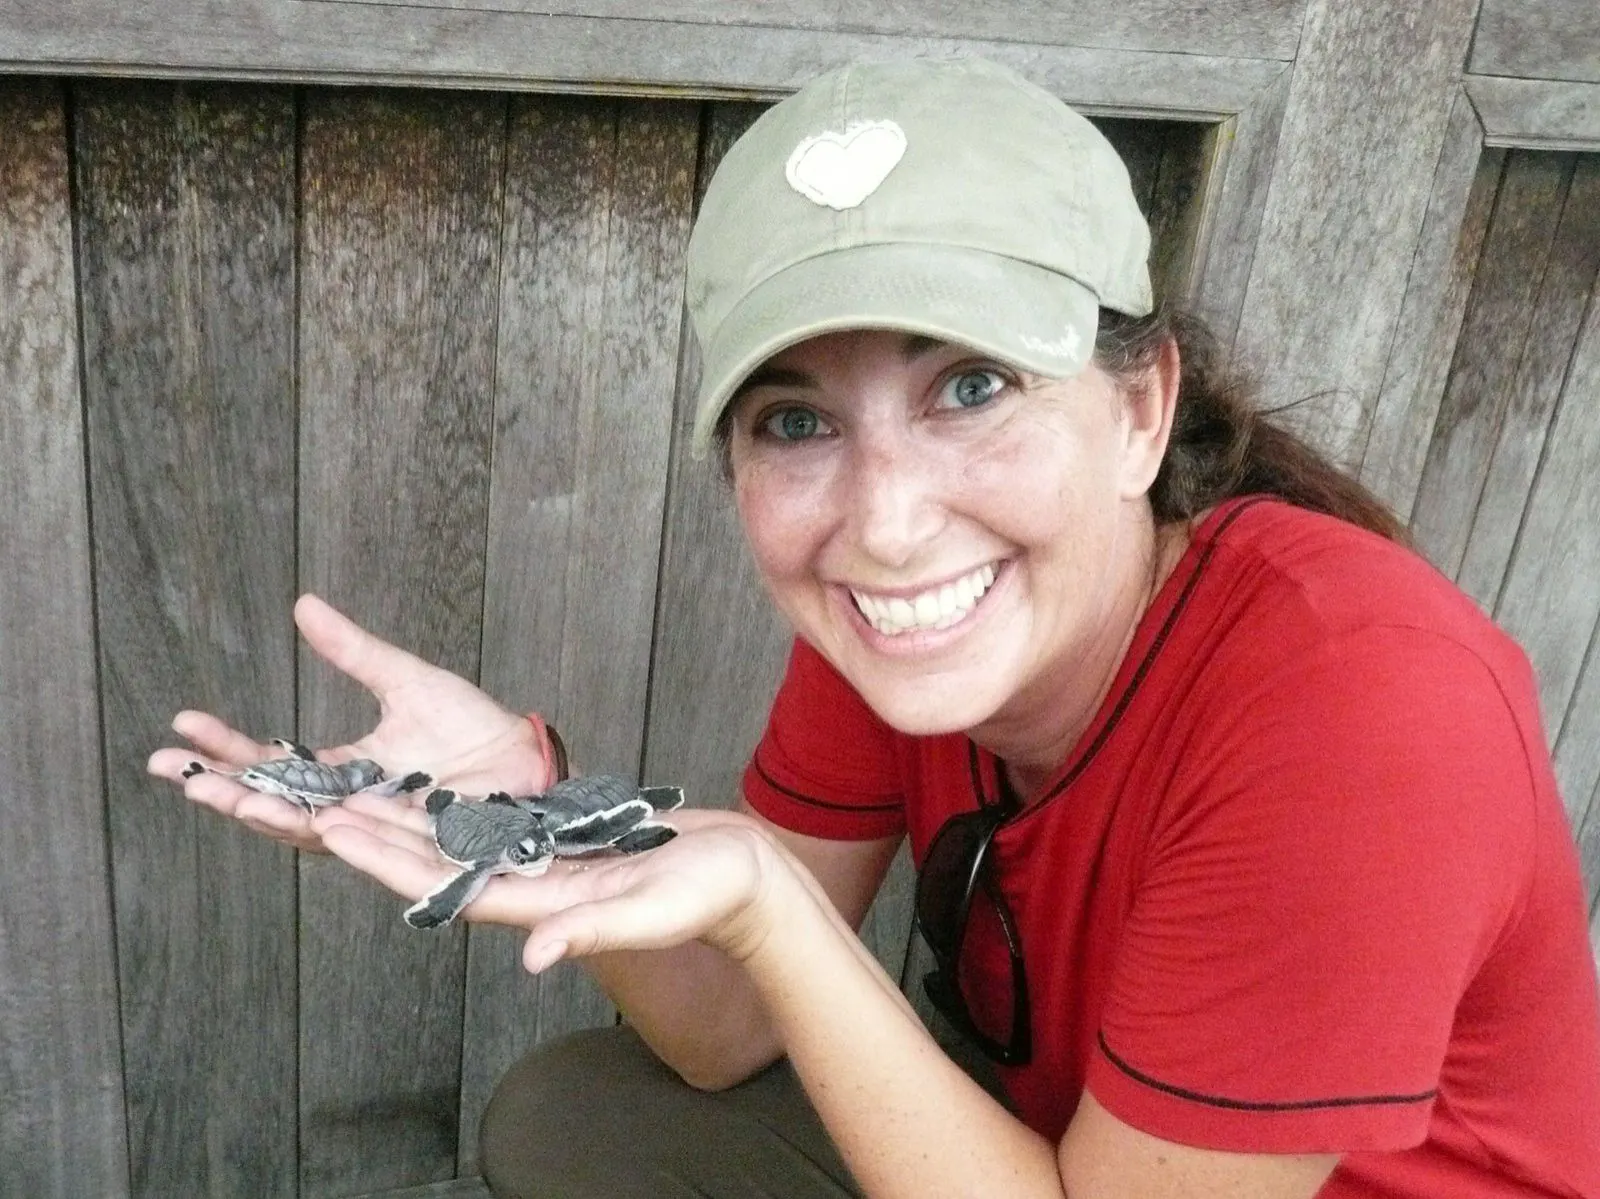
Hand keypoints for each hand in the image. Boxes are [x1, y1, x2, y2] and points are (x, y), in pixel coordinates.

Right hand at [147, 593, 554, 852]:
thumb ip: (353, 651)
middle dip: (225, 789)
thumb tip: (303, 604)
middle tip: (173, 770)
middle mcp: (351, 807)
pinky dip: (343, 837)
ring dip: (267, 816)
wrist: (527, 760)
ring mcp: (380, 832)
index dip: (226, 747)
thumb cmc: (471, 727)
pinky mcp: (417, 852)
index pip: (271, 764)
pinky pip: (376, 850)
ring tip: (224, 796)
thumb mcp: (405, 680)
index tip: (183, 722)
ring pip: (312, 832)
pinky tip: (317, 822)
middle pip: (276, 805)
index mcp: (343, 771)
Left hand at [313, 793, 785, 970]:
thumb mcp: (651, 913)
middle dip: (381, 839)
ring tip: (361, 794)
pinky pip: (502, 827)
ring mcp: (550, 865)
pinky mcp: (570, 843)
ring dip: (412, 823)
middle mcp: (536, 886)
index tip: (338, 833)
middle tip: (321, 806)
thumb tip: (533, 957)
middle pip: (442, 865)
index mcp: (545, 908)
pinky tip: (435, 789)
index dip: (389, 863)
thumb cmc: (706, 897)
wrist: (742, 875)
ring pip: (465, 843)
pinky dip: (462, 810)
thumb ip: (592, 934)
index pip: (448, 888)